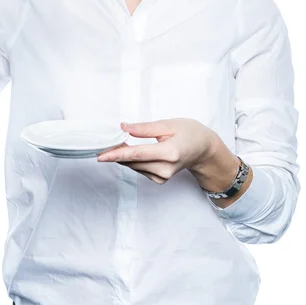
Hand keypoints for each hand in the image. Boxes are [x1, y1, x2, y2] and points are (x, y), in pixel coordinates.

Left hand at [97, 118, 214, 184]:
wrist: (204, 150)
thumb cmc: (189, 133)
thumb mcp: (168, 124)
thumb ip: (144, 128)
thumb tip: (123, 127)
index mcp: (170, 153)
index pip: (137, 154)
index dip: (117, 154)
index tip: (100, 155)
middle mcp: (166, 168)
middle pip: (133, 162)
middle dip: (116, 153)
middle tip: (103, 141)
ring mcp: (163, 176)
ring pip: (134, 166)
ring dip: (122, 156)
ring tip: (116, 143)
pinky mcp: (160, 180)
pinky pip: (139, 169)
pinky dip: (132, 160)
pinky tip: (133, 151)